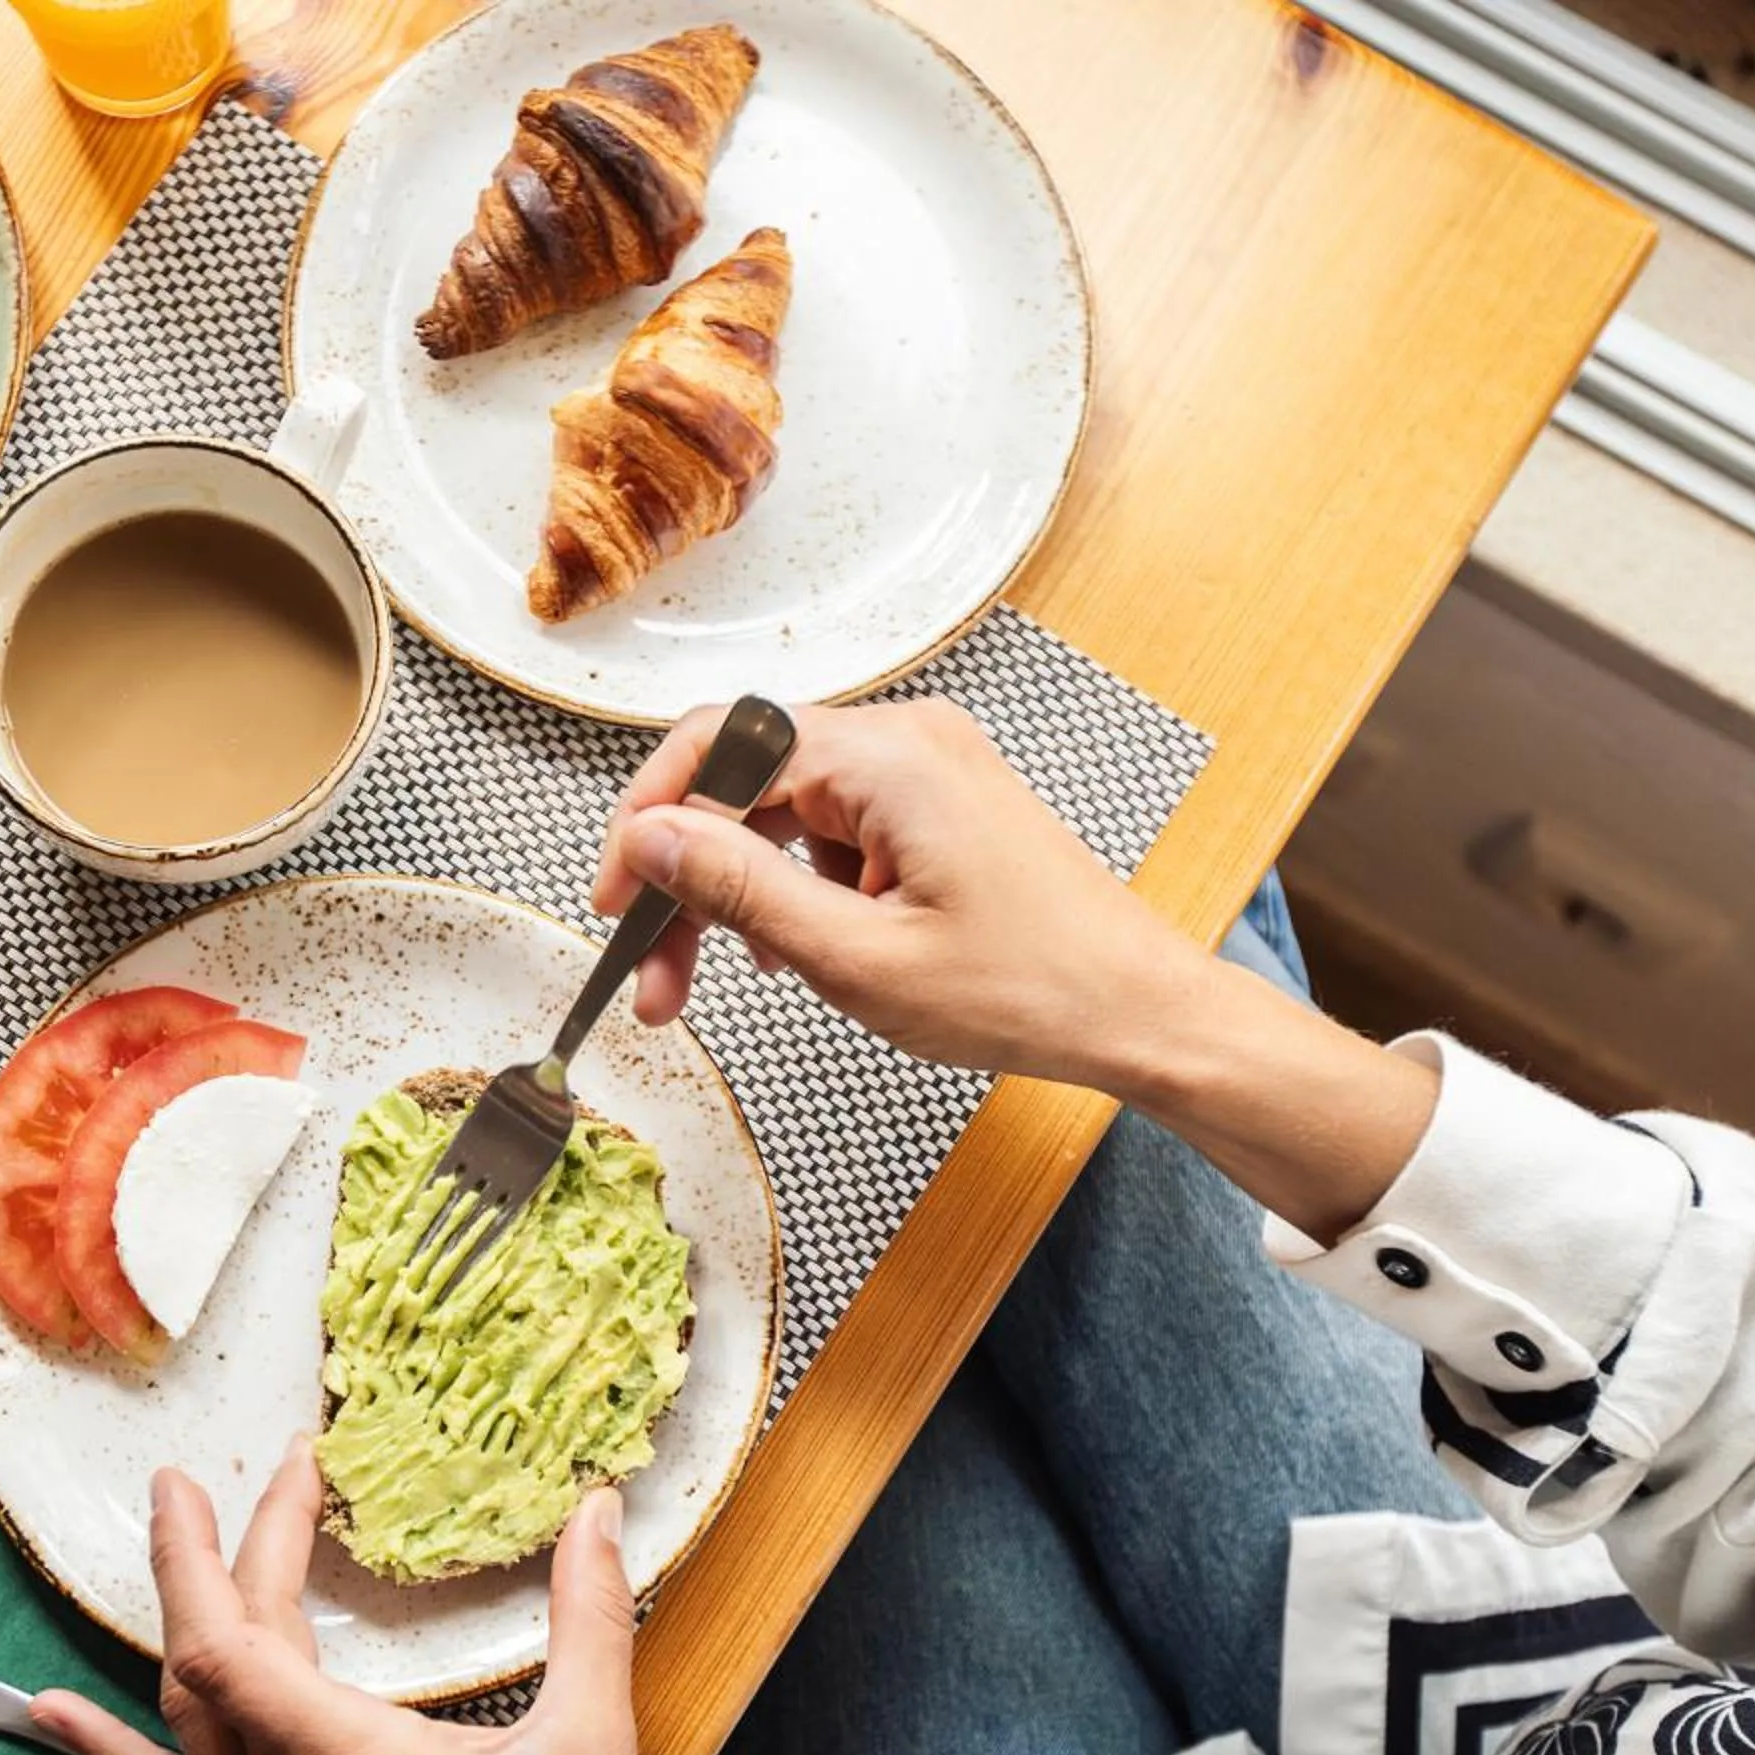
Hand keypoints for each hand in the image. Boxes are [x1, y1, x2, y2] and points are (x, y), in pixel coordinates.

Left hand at [31, 1441, 643, 1754]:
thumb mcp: (591, 1749)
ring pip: (182, 1724)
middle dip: (196, 1558)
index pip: (240, 1639)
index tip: (277, 1473)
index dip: (242, 1542)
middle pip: (206, 1661)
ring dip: (167, 1625)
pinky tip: (60, 1718)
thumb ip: (591, 1618)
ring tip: (163, 1548)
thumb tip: (599, 1515)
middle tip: (191, 1486)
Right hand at [594, 697, 1437, 1240]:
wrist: (1140, 1013)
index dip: (646, 821)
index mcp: (886, 758)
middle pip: (742, 779)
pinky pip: (829, 828)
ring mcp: (923, 770)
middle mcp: (904, 741)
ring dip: (734, 890)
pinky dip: (792, 887)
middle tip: (653, 972)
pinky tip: (786, 952)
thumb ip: (738, 889)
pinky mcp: (935, 807)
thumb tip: (647, 838)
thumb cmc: (1028, 990)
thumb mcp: (857, 958)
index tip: (615, 901)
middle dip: (685, 874)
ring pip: (780, 810)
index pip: (716, 745)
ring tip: (713, 981)